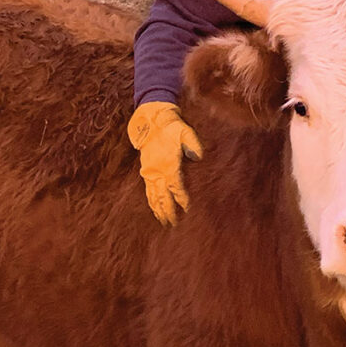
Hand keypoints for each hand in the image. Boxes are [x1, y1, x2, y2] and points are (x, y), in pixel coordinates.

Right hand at [127, 101, 202, 224]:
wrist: (151, 122)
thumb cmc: (171, 128)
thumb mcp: (185, 132)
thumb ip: (193, 144)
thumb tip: (199, 157)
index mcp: (168, 164)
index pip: (176, 186)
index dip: (181, 199)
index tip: (187, 210)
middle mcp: (157, 171)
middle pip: (163, 196)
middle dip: (169, 211)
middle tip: (174, 224)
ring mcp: (150, 172)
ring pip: (154, 196)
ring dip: (159, 210)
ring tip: (164, 222)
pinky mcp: (146, 171)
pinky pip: (148, 190)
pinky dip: (151, 202)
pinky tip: (154, 210)